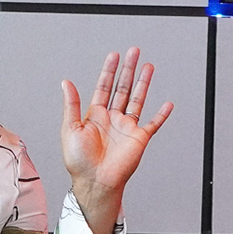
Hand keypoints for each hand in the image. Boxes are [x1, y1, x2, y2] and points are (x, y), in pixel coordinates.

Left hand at [61, 47, 173, 233]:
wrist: (94, 182)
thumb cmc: (79, 162)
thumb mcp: (69, 129)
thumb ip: (71, 104)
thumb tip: (66, 83)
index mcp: (95, 116)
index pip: (104, 87)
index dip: (109, 70)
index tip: (114, 55)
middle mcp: (112, 119)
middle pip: (122, 88)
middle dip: (128, 69)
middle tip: (134, 51)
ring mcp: (126, 127)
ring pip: (137, 99)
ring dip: (143, 83)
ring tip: (147, 66)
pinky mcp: (139, 138)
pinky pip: (153, 124)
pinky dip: (161, 115)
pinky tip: (167, 104)